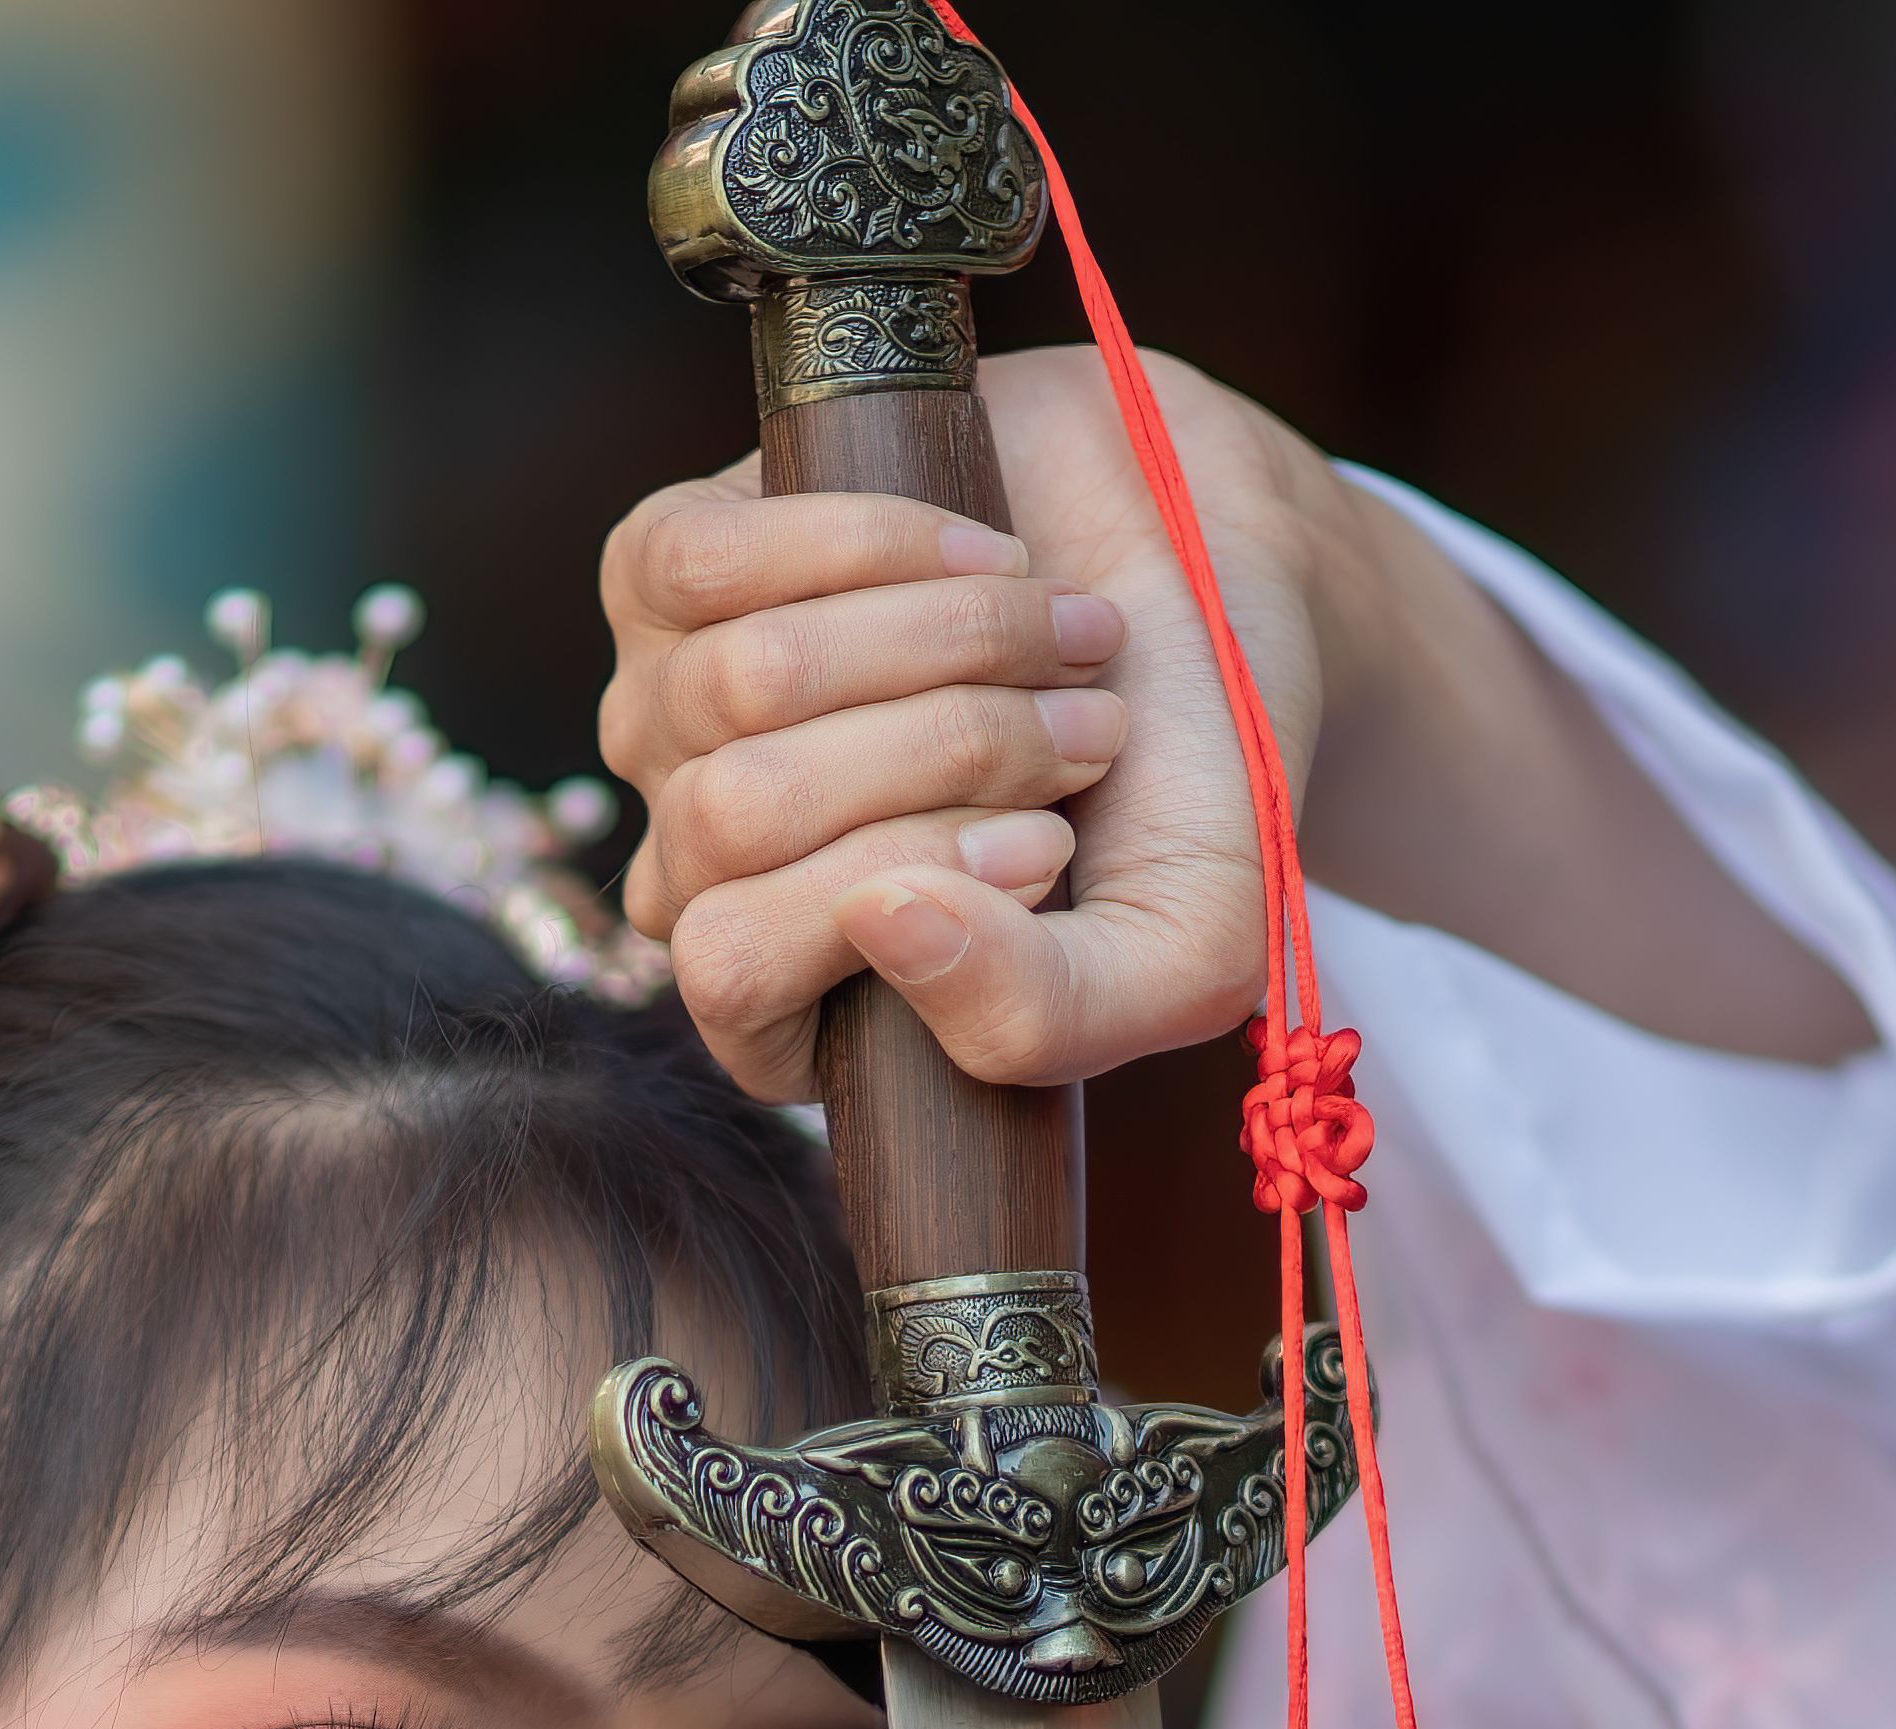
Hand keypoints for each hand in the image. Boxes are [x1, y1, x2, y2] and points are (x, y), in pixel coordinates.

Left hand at [599, 346, 1356, 1098]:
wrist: (1226, 574)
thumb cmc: (1190, 782)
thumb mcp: (1177, 952)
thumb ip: (1043, 1016)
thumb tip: (879, 924)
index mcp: (791, 1003)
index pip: (734, 975)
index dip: (898, 889)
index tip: (1052, 846)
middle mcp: (701, 870)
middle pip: (739, 816)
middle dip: (949, 753)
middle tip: (1090, 732)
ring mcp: (669, 716)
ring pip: (741, 682)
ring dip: (944, 641)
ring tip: (1063, 637)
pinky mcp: (670, 568)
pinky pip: (694, 564)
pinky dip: (870, 546)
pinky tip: (983, 556)